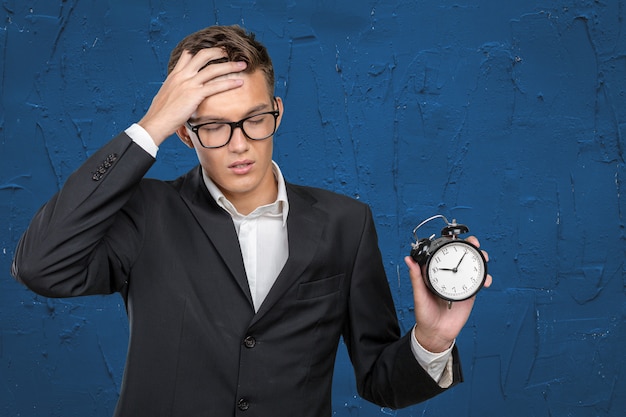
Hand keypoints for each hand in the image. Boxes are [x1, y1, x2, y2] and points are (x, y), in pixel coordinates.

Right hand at [138, 48, 246, 144]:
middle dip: (218, 51)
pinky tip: (240, 82)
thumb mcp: (168, 96)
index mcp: (175, 75)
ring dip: (230, 66)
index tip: (214, 50)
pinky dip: (229, 83)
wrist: (156, 122)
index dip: (201, 50)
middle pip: (202, 55)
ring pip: (213, 69)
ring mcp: (188, 84)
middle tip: (230, 52)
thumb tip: (181, 94)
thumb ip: (176, 90)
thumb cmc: (161, 114)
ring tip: (243, 65)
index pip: (188, 54)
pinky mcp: (194, 94)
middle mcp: (182, 75)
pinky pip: (215, 86)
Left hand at [406, 235, 491, 352]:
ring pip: (473, 266)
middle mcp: (448, 274)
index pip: (443, 252)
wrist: (437, 333)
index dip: (450, 242)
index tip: (455, 236)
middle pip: (461, 255)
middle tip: (474, 243)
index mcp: (435, 272)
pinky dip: (485, 278)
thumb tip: (408, 260)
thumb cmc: (424, 314)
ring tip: (483, 257)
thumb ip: (416, 278)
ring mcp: (460, 282)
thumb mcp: (419, 295)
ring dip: (480, 259)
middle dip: (470, 246)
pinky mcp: (469, 292)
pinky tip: (485, 280)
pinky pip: (479, 282)